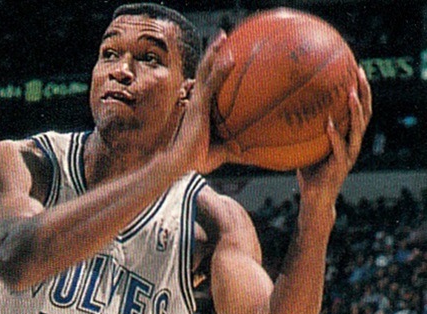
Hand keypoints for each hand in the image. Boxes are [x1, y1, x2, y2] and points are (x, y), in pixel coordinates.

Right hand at [172, 32, 237, 173]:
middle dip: (212, 53)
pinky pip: (212, 84)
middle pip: (204, 71)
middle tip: (222, 38)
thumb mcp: (219, 153)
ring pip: (205, 71)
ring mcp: (196, 102)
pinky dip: (221, 70)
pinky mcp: (198, 106)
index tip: (222, 56)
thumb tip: (247, 154)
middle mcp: (196, 101)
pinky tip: (231, 58)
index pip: (206, 85)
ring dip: (214, 52)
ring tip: (223, 36)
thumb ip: (231, 149)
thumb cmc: (195, 161)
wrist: (178, 164)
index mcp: (198, 109)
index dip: (212, 70)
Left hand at [297, 67, 371, 205]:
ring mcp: (349, 156)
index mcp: (349, 137)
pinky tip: (329, 124)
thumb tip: (285, 113)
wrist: (314, 200)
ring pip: (358, 130)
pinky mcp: (341, 167)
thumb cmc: (310, 174)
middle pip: (366, 114)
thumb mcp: (307, 147)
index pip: (360, 109)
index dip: (361, 90)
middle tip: (359, 73)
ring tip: (351, 95)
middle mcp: (353, 144)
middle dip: (364, 93)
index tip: (356, 69)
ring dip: (355, 112)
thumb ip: (304, 131)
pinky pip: (340, 149)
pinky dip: (335, 136)